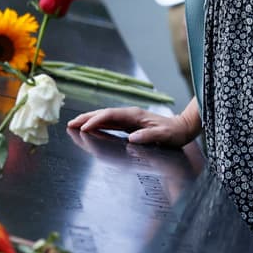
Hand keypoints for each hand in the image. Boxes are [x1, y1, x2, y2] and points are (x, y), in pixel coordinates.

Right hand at [66, 106, 199, 147]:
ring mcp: (128, 119)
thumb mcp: (165, 135)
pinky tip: (90, 129)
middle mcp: (129, 114)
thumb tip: (132, 139)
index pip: (110, 115)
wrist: (182, 128)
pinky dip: (97, 125)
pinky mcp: (129, 124)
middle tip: (70, 124)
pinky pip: (109, 123)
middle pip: (103, 113)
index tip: (84, 127)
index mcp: (135, 115)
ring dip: (89, 120)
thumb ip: (149, 135)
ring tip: (74, 125)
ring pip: (104, 117)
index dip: (96, 120)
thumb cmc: (174, 133)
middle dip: (86, 118)